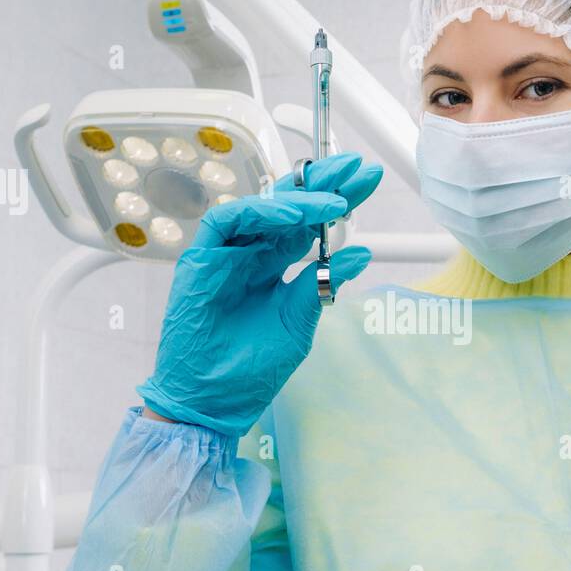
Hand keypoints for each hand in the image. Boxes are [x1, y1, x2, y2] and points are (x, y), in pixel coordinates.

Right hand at [136, 153, 382, 435]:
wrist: (211, 402)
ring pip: (262, 208)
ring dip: (301, 197)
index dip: (337, 201)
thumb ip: (323, 284)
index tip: (369, 181)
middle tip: (359, 168)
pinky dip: (263, 212)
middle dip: (324, 184)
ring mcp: (225, 255)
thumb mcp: (298, 322)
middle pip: (289, 208)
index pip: (309, 225)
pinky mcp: (201, 260)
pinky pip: (230, 221)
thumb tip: (361, 252)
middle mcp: (250, 255)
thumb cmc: (250, 371)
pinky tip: (296, 214)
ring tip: (336, 197)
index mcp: (274, 269)